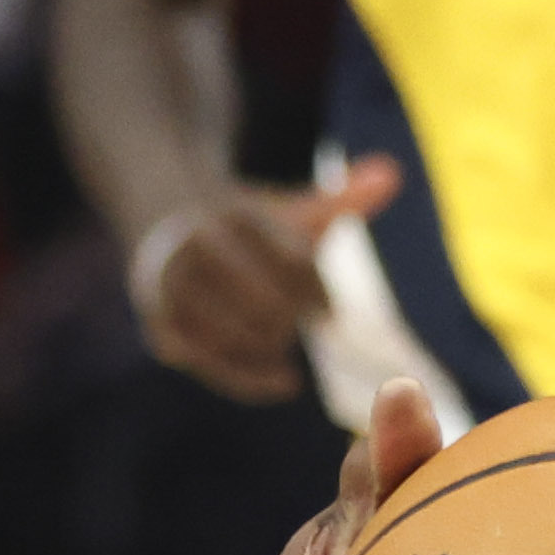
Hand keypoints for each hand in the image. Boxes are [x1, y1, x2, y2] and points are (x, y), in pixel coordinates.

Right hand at [131, 162, 391, 400]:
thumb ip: (343, 197)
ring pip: (238, 335)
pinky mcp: (161, 324)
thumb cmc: (248, 228)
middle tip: (301, 324)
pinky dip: (250, 379)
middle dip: (290, 318)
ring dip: (272, 347)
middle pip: (266, 301)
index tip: (330, 312)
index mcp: (234, 215)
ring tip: (283, 343)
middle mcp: (196, 247)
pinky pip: (211, 364)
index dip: (317, 293)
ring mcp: (172, 288)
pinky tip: (285, 382)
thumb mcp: (291, 210)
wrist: (168, 232)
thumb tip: (393, 172)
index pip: (293, 262)